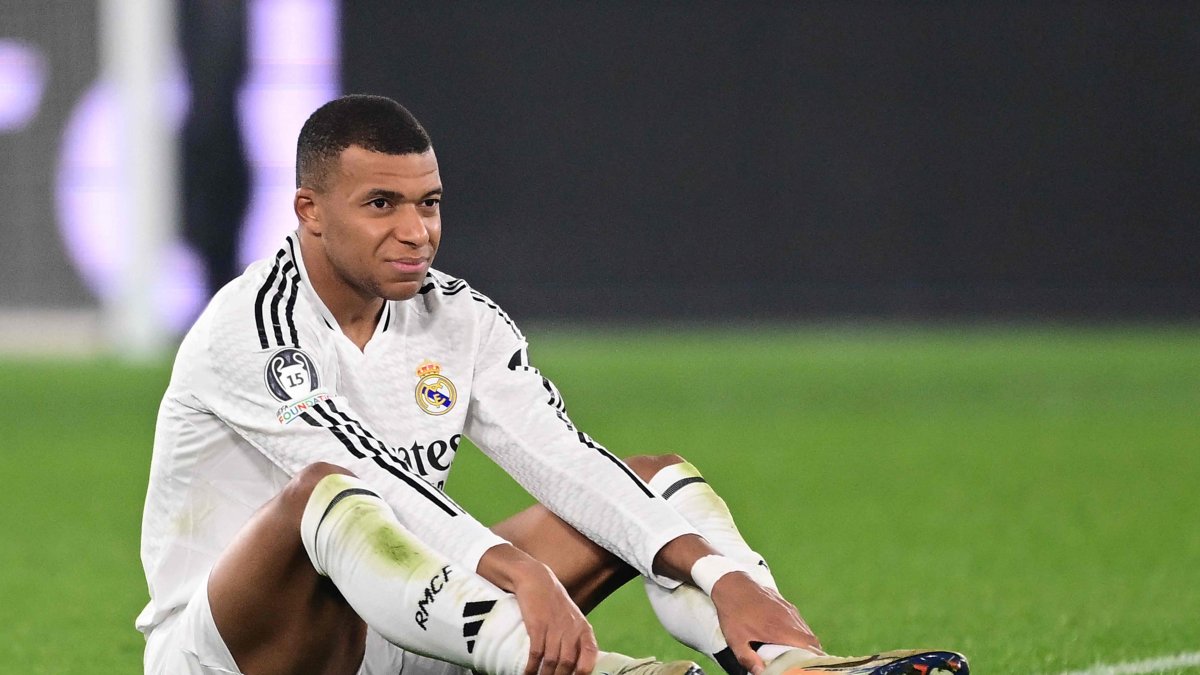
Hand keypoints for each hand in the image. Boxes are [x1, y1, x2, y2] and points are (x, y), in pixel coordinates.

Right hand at [478, 545, 598, 674]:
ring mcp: (555, 628)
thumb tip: (576, 664)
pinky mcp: (537, 626)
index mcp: (583, 628)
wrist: (536, 580)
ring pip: (552, 661)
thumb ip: (576, 638)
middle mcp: (571, 629)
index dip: (583, 672)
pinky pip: (536, 653)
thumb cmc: (554, 602)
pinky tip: (528, 673)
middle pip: (568, 663)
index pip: (590, 655)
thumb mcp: (572, 618)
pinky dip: (531, 667)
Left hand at [710, 572, 823, 674]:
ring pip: (806, 630)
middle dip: (810, 653)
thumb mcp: (736, 640)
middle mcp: (789, 618)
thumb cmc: (733, 613)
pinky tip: (787, 639)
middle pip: (811, 640)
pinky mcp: (786, 605)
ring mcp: (789, 610)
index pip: (809, 645)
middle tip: (801, 664)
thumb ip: (748, 658)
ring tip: (794, 654)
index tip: (809, 666)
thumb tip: (760, 672)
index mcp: (780, 629)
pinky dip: (799, 633)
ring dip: (805, 643)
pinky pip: (799, 622)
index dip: (813, 657)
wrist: (732, 584)